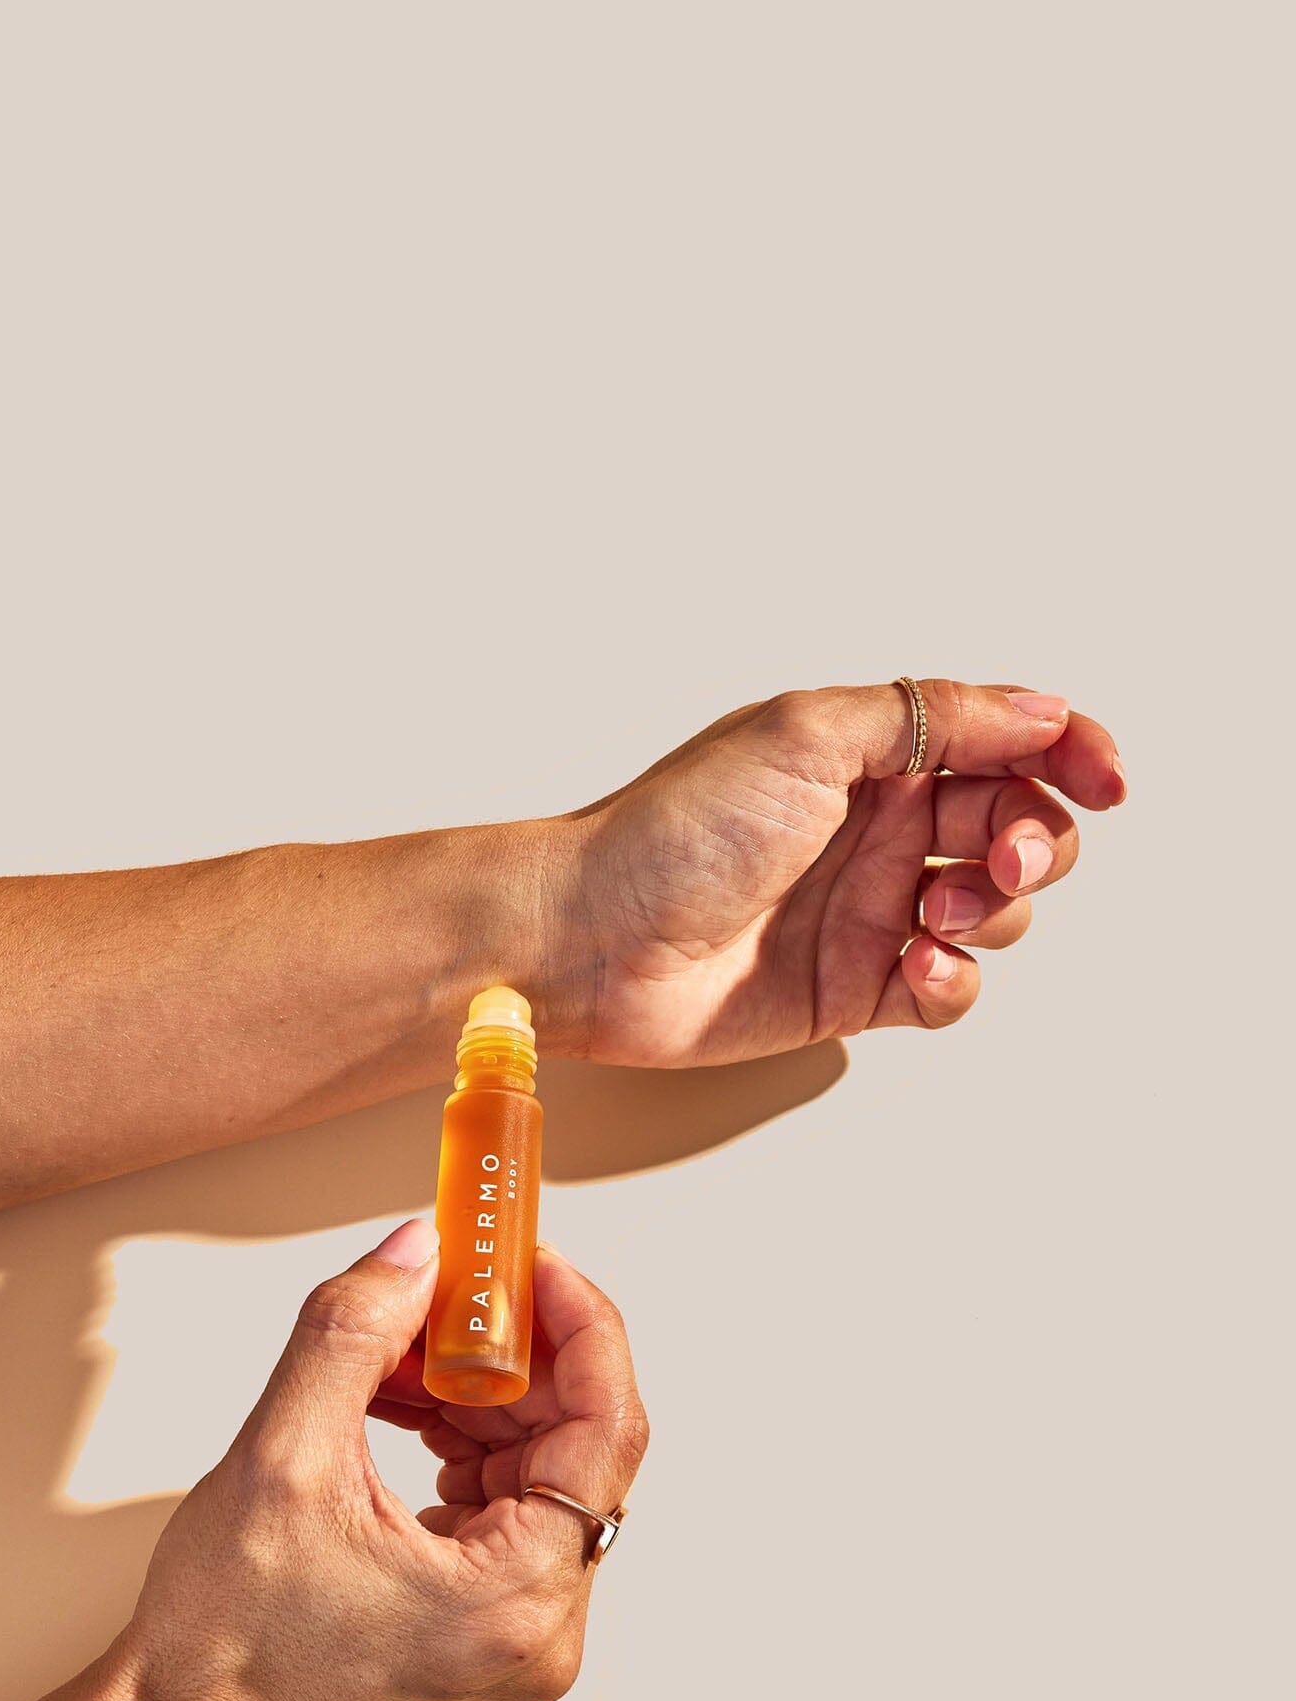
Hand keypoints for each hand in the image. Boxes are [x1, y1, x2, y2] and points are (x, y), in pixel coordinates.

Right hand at [110, 1218, 647, 1700]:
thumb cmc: (222, 1643)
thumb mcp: (283, 1455)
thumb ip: (357, 1333)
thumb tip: (416, 1253)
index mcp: (517, 1602)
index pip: (606, 1429)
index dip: (578, 1325)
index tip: (530, 1261)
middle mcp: (540, 1629)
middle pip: (573, 1444)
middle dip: (509, 1354)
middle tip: (452, 1289)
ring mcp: (514, 1634)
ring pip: (536, 1468)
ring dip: (478, 1394)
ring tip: (400, 1353)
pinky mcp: (482, 1628)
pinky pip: (502, 1504)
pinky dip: (461, 1440)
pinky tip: (401, 1404)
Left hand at [549, 680, 1125, 1062]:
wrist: (593, 940)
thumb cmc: (675, 829)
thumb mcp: (807, 734)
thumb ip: (931, 716)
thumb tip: (1041, 709)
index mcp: (873, 753)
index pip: (1004, 741)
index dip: (1071, 753)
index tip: (1107, 779)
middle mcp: (881, 826)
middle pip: (1016, 825)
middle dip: (1034, 840)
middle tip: (999, 859)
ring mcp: (871, 908)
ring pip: (995, 911)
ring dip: (991, 913)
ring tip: (929, 919)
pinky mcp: (855, 988)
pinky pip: (950, 990)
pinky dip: (954, 982)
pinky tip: (916, 968)